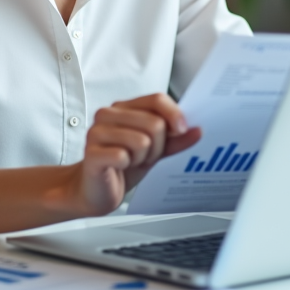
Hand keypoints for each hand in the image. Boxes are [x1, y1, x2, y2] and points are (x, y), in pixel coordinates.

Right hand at [66, 93, 201, 216]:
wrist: (95, 190)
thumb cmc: (122, 167)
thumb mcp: (154, 150)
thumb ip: (175, 139)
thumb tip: (197, 130)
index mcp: (123, 108)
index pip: (156, 99)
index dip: (174, 115)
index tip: (181, 130)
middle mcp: (108, 115)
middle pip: (154, 122)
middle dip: (157, 146)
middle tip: (145, 156)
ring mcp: (97, 132)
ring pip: (142, 140)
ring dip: (143, 157)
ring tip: (131, 161)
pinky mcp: (92, 152)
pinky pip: (124, 155)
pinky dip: (128, 165)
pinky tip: (119, 167)